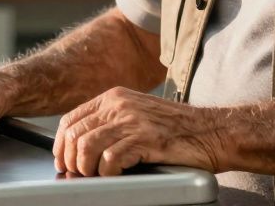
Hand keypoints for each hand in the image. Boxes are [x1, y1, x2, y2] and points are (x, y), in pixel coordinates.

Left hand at [54, 87, 223, 176]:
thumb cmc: (177, 128)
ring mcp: (133, 121)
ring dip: (86, 169)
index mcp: (114, 97)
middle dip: (71, 160)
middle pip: (75, 134)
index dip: (61, 145)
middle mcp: (119, 105)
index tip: (63, 161)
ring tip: (96, 176)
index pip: (71, 119)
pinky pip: (110, 160)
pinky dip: (107, 173)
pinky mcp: (146, 139)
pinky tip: (116, 176)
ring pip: (87, 147)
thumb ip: (112, 121)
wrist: (213, 131)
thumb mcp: (138, 113)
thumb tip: (81, 146)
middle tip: (78, 175)